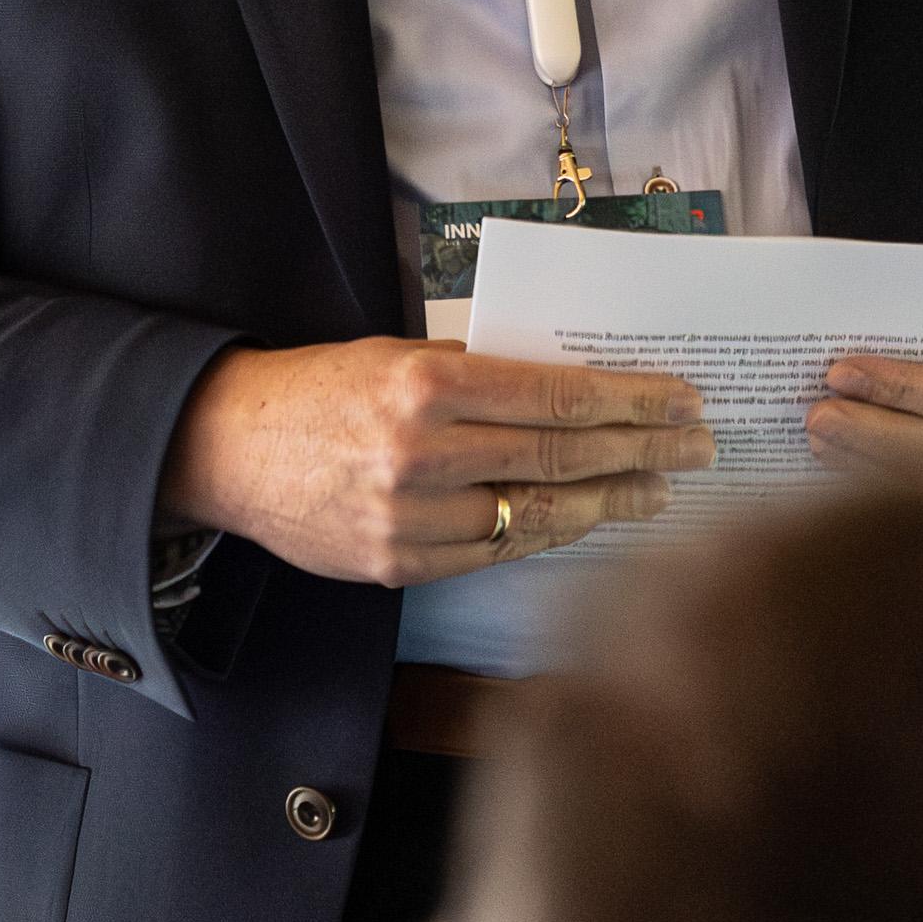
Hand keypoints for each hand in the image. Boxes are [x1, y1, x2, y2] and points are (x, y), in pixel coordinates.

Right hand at [164, 335, 717, 587]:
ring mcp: (411, 521)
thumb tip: (568, 390)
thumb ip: (477, 373)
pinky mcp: (397, 566)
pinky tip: (583, 520)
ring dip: (608, 504)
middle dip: (642, 454)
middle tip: (696, 451)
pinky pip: (493, 554)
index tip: (682, 401)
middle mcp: (423, 457)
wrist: (225, 448)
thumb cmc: (317, 388)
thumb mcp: (395, 355)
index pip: (560, 399)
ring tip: (657, 493)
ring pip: (537, 516)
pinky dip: (546, 535)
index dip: (633, 402)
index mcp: (427, 389)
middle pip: (562, 458)